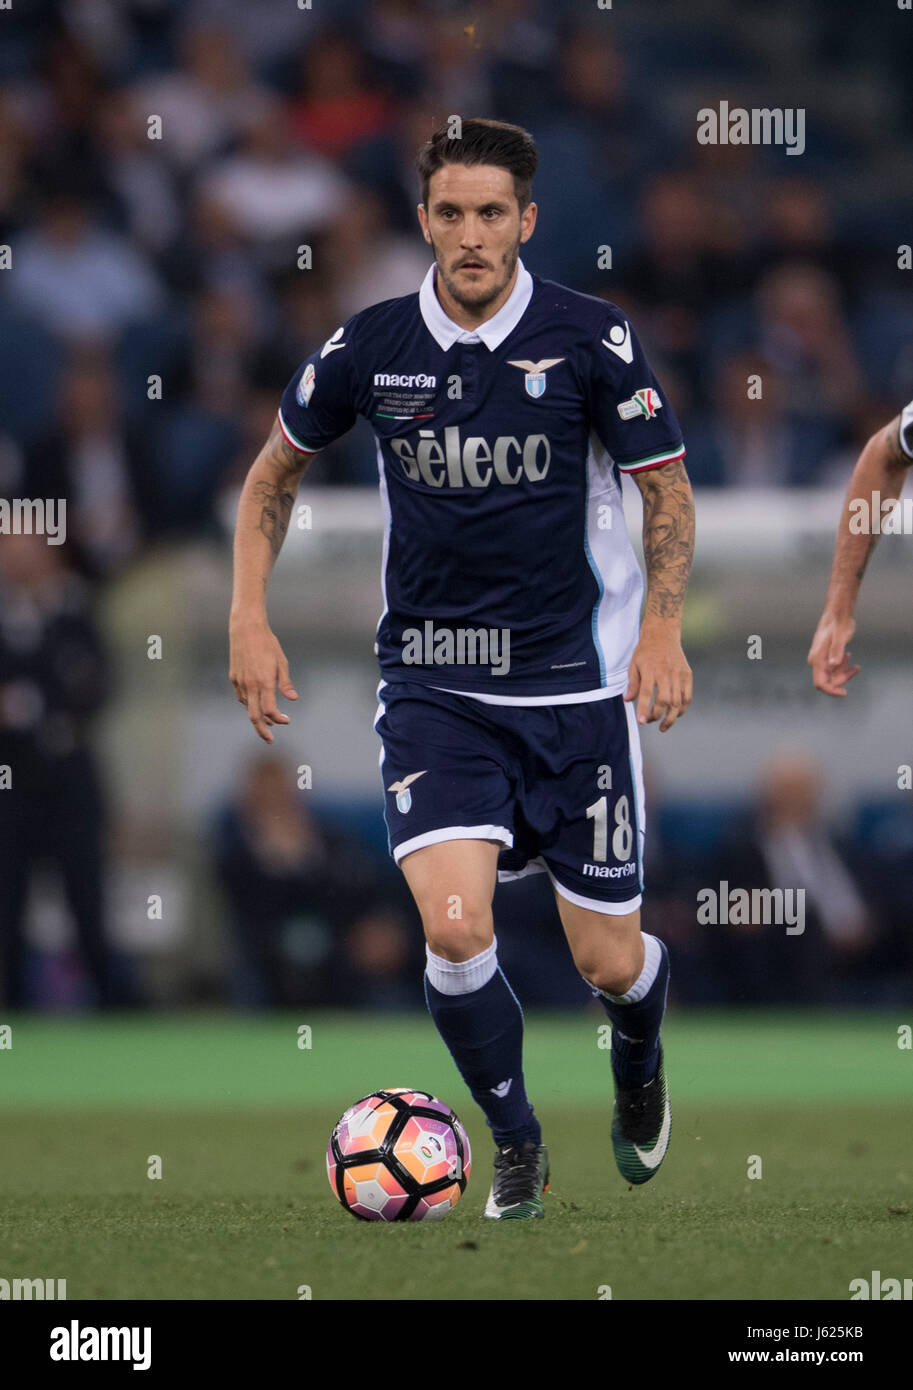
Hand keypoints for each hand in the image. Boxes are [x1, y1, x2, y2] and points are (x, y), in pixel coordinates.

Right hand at [229, 616, 297, 742]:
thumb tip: (293, 699)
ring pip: (247, 706)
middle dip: (262, 730)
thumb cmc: (267, 644)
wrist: (246, 629)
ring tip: (268, 720)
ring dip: (257, 715)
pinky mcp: (233, 677)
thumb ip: (286, 683)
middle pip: (254, 716)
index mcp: (264, 682)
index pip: (270, 710)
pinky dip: (249, 704)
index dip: (279, 719)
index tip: (287, 720)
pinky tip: (255, 703)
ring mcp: (240, 682)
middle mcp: (250, 685)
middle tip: (269, 740)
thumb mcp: (281, 662)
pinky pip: (241, 696)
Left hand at [624, 625, 691, 730]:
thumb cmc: (646, 650)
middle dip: (657, 716)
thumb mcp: (634, 664)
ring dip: (671, 717)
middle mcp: (665, 672)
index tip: (641, 721)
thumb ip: (632, 684)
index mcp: (650, 670)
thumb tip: (628, 700)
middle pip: (665, 700)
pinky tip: (675, 714)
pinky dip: (682, 708)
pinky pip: (687, 696)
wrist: (663, 634)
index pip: (646, 694)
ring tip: (664, 726)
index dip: (644, 709)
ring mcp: (678, 674)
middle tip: (650, 721)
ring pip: (678, 701)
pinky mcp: (687, 674)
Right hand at [808, 611, 858, 696]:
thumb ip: (837, 650)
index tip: (845, 693)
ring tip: (854, 662)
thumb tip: (833, 664)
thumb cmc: (839, 623)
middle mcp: (815, 661)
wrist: (837, 613)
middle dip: (842, 678)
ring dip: (843, 672)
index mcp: (818, 659)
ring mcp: (819, 659)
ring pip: (831, 675)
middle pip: (828, 681)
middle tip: (856, 668)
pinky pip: (832, 668)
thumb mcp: (841, 636)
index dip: (832, 691)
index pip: (821, 683)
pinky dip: (842, 666)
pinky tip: (849, 657)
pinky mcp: (823, 656)